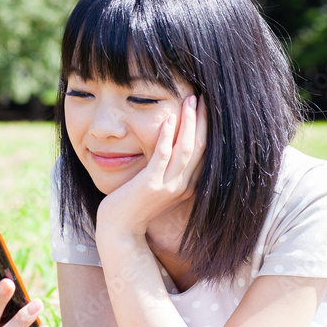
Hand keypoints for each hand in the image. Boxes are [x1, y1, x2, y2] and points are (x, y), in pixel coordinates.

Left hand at [96, 93, 207, 241]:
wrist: (119, 230)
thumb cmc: (134, 205)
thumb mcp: (156, 185)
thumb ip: (166, 168)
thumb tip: (169, 143)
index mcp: (187, 185)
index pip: (204, 152)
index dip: (207, 128)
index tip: (206, 107)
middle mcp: (182, 186)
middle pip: (201, 147)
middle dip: (203, 119)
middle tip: (202, 96)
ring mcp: (167, 186)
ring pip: (186, 149)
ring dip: (189, 122)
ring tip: (189, 100)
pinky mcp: (150, 185)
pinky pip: (163, 156)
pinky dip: (167, 136)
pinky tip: (168, 118)